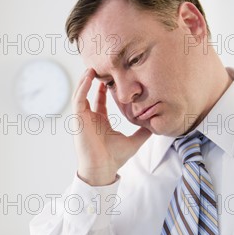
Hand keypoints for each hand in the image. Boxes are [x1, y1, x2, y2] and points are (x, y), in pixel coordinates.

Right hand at [72, 68, 151, 185]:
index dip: (103, 89)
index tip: (110, 78)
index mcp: (100, 122)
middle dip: (92, 80)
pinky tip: (89, 77)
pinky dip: (82, 87)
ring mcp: (83, 118)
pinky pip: (78, 99)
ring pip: (81, 93)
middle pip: (88, 94)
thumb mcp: (134, 142)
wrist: (102, 168)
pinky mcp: (78, 119)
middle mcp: (90, 118)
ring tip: (93, 67)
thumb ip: (143, 132)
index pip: (99, 101)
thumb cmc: (114, 158)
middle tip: (100, 66)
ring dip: (85, 80)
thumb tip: (155, 124)